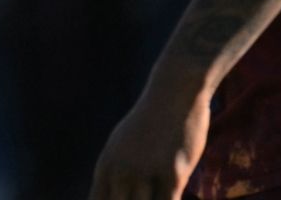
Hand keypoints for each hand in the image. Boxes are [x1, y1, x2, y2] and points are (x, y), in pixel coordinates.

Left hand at [90, 81, 209, 199]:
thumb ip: (116, 171)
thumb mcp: (123, 144)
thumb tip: (107, 192)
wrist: (174, 91)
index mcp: (106, 166)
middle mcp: (120, 172)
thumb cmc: (151, 120)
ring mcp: (145, 173)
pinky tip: (173, 198)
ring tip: (156, 199)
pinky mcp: (172, 173)